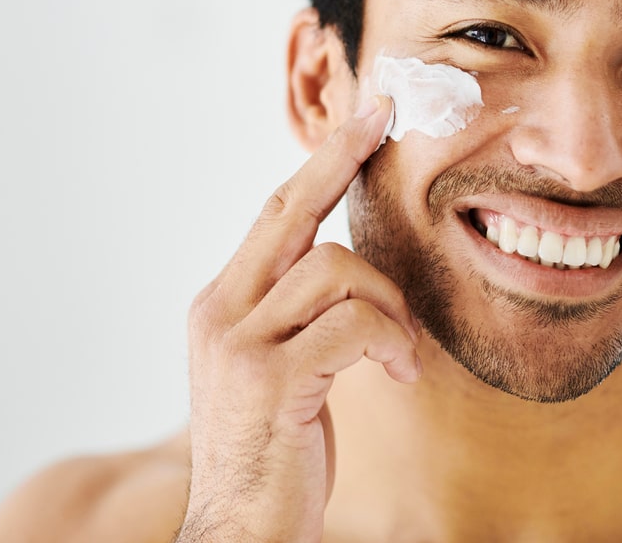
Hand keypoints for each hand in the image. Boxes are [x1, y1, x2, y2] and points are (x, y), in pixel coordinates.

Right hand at [177, 95, 420, 542]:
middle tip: (384, 124)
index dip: (321, 163)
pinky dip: (390, 341)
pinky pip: (353, 324)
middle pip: (290, 209)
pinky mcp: (270, 379)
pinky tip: (398, 374)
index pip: (274, 213)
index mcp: (221, 305)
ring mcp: (238, 343)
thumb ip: (294, 316)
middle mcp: (220, 311)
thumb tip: (340, 267)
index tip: (361, 120)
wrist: (241, 532)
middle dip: (341, 161)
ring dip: (389, 304)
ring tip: (401, 350)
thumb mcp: (276, 371)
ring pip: (335, 268)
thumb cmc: (271, 454)